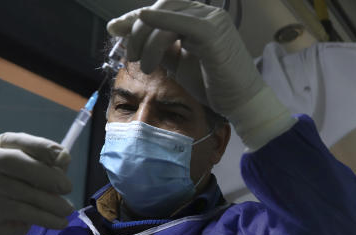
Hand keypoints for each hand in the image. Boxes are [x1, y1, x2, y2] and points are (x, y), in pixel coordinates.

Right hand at [0, 133, 72, 234]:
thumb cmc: (11, 188)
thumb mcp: (26, 170)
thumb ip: (46, 163)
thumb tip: (64, 158)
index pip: (19, 141)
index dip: (43, 147)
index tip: (64, 157)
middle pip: (17, 162)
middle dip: (47, 175)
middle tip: (67, 187)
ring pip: (24, 191)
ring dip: (53, 202)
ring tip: (67, 209)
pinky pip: (25, 212)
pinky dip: (47, 218)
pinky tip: (60, 222)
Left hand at [108, 0, 293, 148]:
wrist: (241, 103)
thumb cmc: (214, 86)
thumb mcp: (179, 63)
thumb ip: (160, 48)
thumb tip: (131, 37)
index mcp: (198, 18)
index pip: (161, 10)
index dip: (135, 18)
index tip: (114, 29)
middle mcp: (206, 13)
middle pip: (160, 7)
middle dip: (137, 27)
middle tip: (127, 51)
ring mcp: (211, 20)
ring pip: (166, 15)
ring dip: (147, 37)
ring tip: (144, 64)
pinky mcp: (213, 32)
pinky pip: (181, 22)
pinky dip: (161, 20)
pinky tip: (144, 20)